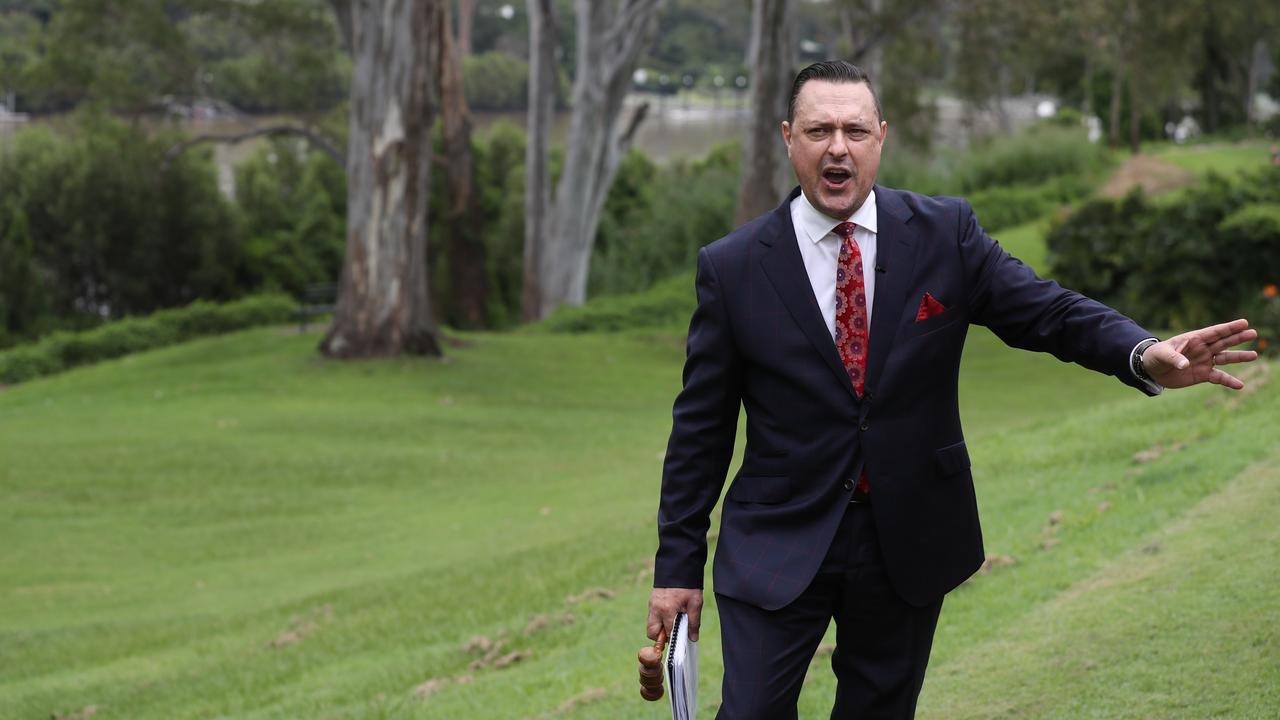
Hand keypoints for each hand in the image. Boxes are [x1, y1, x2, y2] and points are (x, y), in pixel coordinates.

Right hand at [647, 587, 702, 641]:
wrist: (678, 567)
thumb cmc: (688, 585)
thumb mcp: (695, 603)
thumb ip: (694, 622)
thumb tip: (693, 638)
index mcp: (667, 610)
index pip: (666, 633)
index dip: (674, 639)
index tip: (679, 640)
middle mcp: (656, 609)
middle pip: (651, 632)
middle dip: (661, 636)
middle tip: (673, 633)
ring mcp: (652, 604)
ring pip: (650, 624)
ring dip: (660, 627)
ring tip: (673, 622)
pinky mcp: (651, 601)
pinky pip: (652, 616)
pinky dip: (659, 619)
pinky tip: (670, 613)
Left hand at [1141, 318, 1258, 389]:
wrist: (1152, 370)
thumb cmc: (1156, 356)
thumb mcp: (1162, 354)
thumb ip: (1174, 358)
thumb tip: (1185, 365)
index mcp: (1194, 339)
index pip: (1214, 332)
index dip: (1229, 327)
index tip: (1244, 323)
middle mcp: (1203, 349)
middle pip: (1224, 342)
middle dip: (1238, 338)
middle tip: (1253, 333)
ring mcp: (1205, 361)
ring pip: (1225, 358)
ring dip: (1239, 357)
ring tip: (1254, 355)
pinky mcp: (1203, 374)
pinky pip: (1219, 378)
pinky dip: (1229, 381)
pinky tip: (1240, 385)